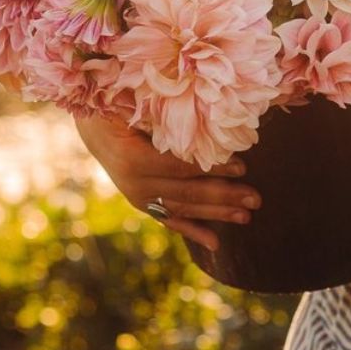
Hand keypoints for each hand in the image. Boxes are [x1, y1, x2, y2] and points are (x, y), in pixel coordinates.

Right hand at [74, 114, 260, 252]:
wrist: (95, 127)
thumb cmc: (122, 107)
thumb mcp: (138, 106)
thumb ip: (167, 116)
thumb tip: (211, 118)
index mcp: (133, 158)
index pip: (180, 167)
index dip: (212, 168)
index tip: (243, 166)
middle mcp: (134, 184)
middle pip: (186, 192)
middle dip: (224, 196)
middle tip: (255, 199)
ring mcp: (138, 197)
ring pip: (183, 208)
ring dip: (216, 214)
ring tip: (246, 216)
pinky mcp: (142, 204)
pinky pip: (170, 219)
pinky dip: (193, 231)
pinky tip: (215, 243)